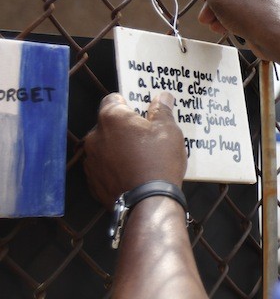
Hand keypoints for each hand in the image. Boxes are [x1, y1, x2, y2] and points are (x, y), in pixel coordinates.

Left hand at [84, 92, 186, 207]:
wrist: (148, 202)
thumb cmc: (159, 160)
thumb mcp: (169, 130)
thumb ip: (162, 110)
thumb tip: (162, 96)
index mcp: (111, 118)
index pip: (113, 99)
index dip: (129, 102)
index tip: (142, 110)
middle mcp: (94, 136)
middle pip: (109, 124)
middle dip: (124, 127)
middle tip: (146, 136)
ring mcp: (91, 161)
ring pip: (105, 146)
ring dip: (118, 147)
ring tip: (140, 158)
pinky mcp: (92, 181)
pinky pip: (104, 167)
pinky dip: (114, 167)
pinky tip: (132, 173)